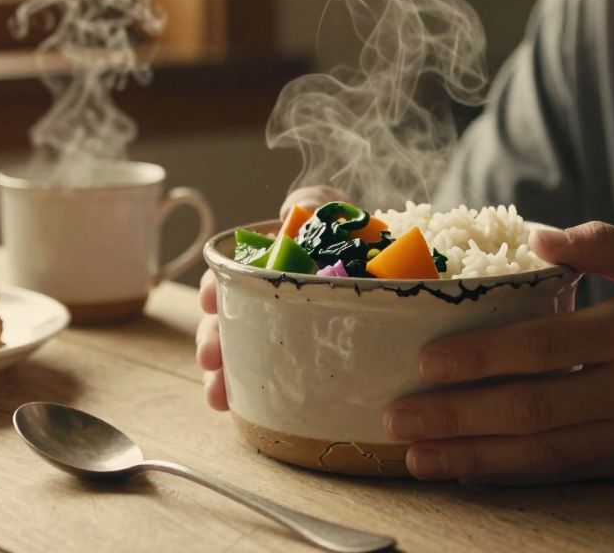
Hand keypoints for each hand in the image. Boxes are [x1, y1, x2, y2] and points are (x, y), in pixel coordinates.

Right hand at [196, 185, 348, 410]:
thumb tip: (288, 213)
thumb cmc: (361, 239)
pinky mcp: (303, 366)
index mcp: (267, 267)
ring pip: (240, 356)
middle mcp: (266, 303)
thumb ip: (313, 203)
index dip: (213, 288)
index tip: (210, 300)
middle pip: (226, 322)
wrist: (404, 275)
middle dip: (211, 340)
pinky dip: (249, 397)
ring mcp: (282, 337)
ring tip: (218, 395)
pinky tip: (238, 410)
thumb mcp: (337, 213)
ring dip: (222, 376)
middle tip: (210, 358)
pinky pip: (269, 383)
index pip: (228, 276)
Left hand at [381, 221, 613, 481]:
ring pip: (542, 451)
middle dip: (457, 416)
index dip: (482, 358)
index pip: (545, 346)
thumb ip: (606, 245)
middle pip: (532, 407)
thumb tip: (537, 235)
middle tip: (397, 418)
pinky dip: (512, 474)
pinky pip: (566, 472)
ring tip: (414, 458)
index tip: (427, 362)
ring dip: (471, 455)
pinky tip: (468, 470)